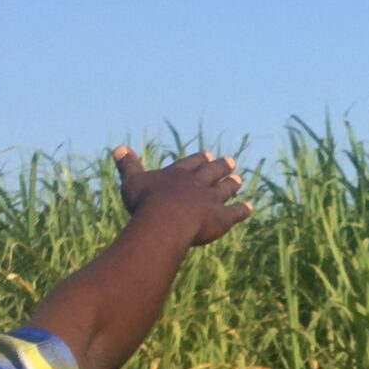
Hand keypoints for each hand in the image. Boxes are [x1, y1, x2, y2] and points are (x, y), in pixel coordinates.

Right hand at [113, 146, 251, 246]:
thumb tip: (118, 148)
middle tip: (230, 161)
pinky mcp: (221, 218)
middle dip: (220, 167)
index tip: (207, 155)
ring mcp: (211, 200)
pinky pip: (235, 213)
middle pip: (211, 172)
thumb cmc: (146, 203)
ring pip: (224, 189)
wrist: (165, 220)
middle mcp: (197, 183)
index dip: (198, 160)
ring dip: (231, 184)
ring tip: (238, 180)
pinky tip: (250, 208)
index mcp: (178, 174)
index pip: (190, 164)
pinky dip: (243, 210)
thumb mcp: (133, 181)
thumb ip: (128, 165)